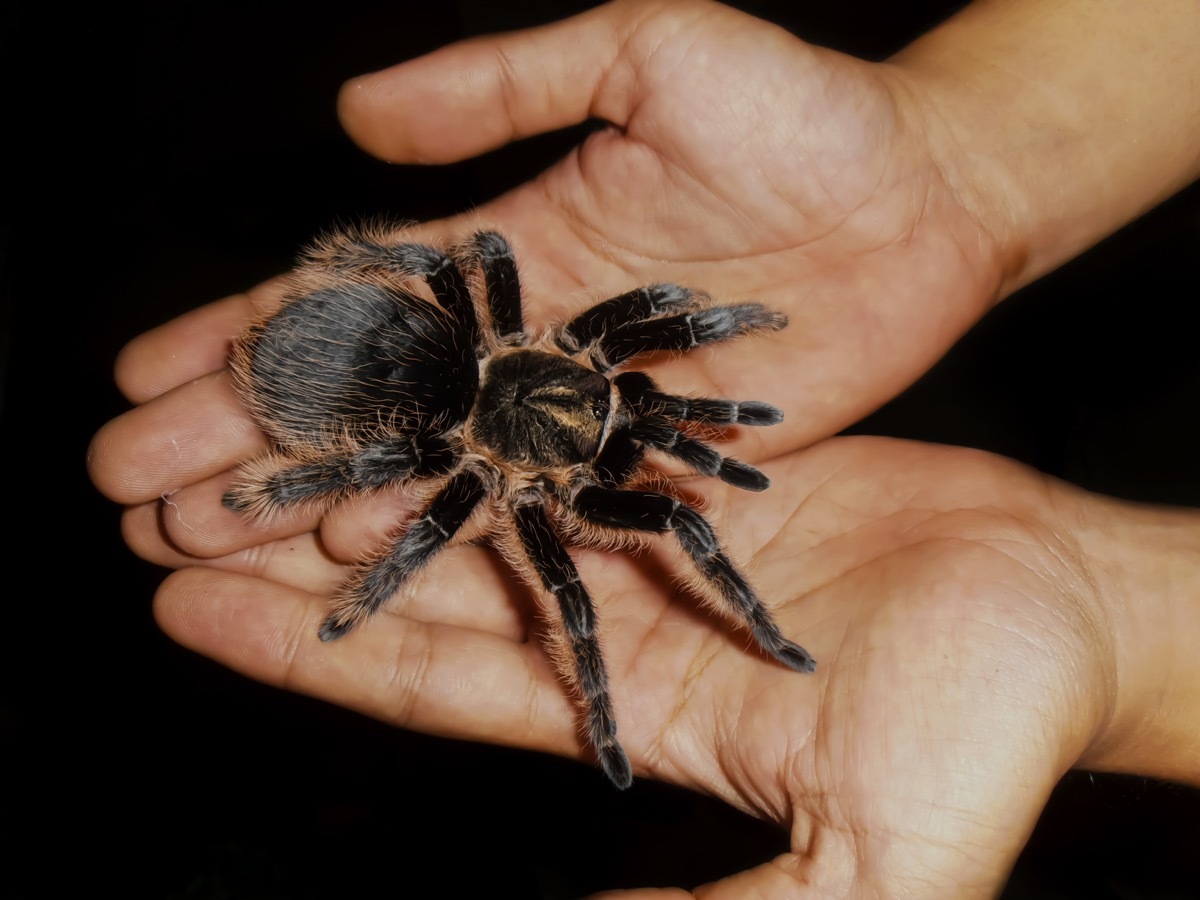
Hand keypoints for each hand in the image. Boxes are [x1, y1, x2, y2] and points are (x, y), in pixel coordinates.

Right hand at [103, 0, 1007, 466]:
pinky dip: (430, 533)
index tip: (140, 377)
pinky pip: (519, 503)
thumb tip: (355, 116)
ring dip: (301, 499)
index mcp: (504, 241)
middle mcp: (518, 334)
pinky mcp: (639, 455)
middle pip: (354, 398)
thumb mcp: (643, 52)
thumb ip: (499, 81)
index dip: (237, 337)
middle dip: (236, 438)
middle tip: (129, 489)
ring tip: (196, 540)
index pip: (344, 299)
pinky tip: (340, 558)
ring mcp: (573, 404)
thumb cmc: (801, 110)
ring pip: (415, 465)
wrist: (924, 196)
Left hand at [103, 423, 1172, 895]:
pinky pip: (572, 425)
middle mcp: (616, 617)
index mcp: (624, 713)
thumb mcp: (863, 862)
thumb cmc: (984, 735)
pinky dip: (494, 400)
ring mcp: (652, 534)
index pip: (427, 681)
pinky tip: (425, 365)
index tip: (192, 607)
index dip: (310, 650)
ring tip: (259, 430)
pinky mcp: (697, 467)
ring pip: (484, 491)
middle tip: (174, 507)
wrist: (1058, 607)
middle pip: (428, 579)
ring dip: (379, 465)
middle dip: (306, 550)